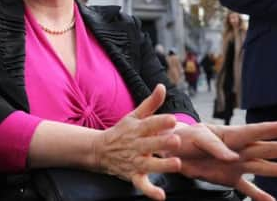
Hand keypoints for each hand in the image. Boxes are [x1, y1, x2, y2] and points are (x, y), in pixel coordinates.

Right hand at [92, 84, 182, 200]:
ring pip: (149, 165)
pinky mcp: (133, 176)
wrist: (100, 150)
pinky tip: (160, 196)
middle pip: (150, 144)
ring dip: (162, 166)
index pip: (149, 124)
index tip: (172, 119)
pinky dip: (150, 191)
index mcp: (137, 129)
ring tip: (176, 165)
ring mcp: (134, 161)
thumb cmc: (123, 131)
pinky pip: (141, 185)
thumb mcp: (134, 115)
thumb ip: (151, 103)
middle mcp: (136, 145)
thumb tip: (162, 86)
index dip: (160, 122)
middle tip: (176, 140)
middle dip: (163, 143)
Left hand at [170, 121, 276, 200]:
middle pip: (266, 149)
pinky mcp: (228, 177)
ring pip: (261, 168)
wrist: (173, 149)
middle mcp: (238, 149)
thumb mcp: (197, 138)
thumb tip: (232, 157)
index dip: (276, 128)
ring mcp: (236, 165)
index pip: (257, 130)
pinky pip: (246, 189)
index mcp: (231, 135)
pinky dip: (258, 196)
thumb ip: (214, 147)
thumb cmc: (185, 137)